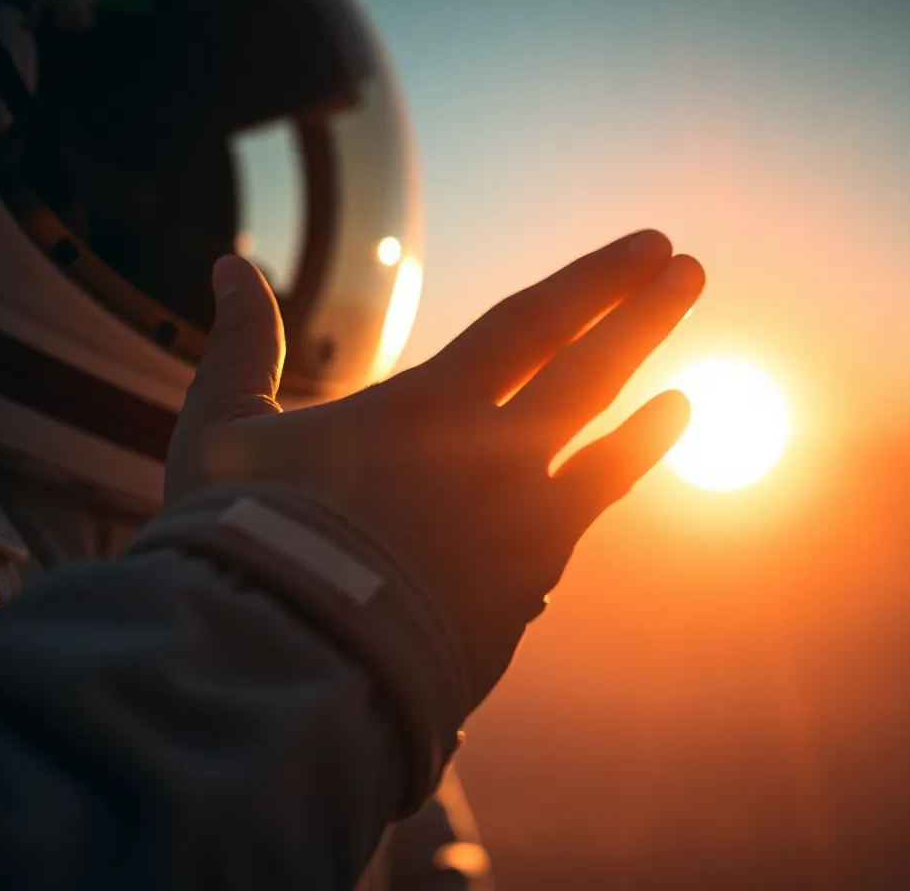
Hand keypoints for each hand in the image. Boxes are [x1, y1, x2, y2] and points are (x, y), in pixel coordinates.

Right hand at [164, 231, 704, 703]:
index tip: (650, 245)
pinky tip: (652, 443)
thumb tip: (227, 264)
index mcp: (426, 406)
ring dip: (653, 404)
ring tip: (688, 389)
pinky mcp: (526, 587)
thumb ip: (239, 346)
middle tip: (689, 269)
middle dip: (643, 313)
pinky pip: (588, 518)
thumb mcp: (220, 432)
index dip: (595, 279)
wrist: (285, 666)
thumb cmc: (241, 544)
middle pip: (589, 369)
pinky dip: (624, 474)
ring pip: (607, 447)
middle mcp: (492, 455)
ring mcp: (520, 524)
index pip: (533, 322)